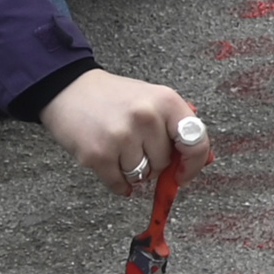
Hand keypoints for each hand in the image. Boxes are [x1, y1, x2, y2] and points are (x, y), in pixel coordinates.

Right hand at [42, 67, 215, 196]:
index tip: (184, 174)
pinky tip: (110, 166)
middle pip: (165, 163)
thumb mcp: (152, 100)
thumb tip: (204, 160)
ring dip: (132, 170)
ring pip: (142, 176)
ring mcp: (122, 136)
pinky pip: (119, 184)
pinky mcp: (98, 154)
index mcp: (166, 101)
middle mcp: (147, 117)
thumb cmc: (115, 97)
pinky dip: (118, 183)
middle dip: (153, 161)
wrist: (69, 89)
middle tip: (135, 144)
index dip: (194, 165)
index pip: (196, 142)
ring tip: (119, 148)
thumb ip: (176, 128)